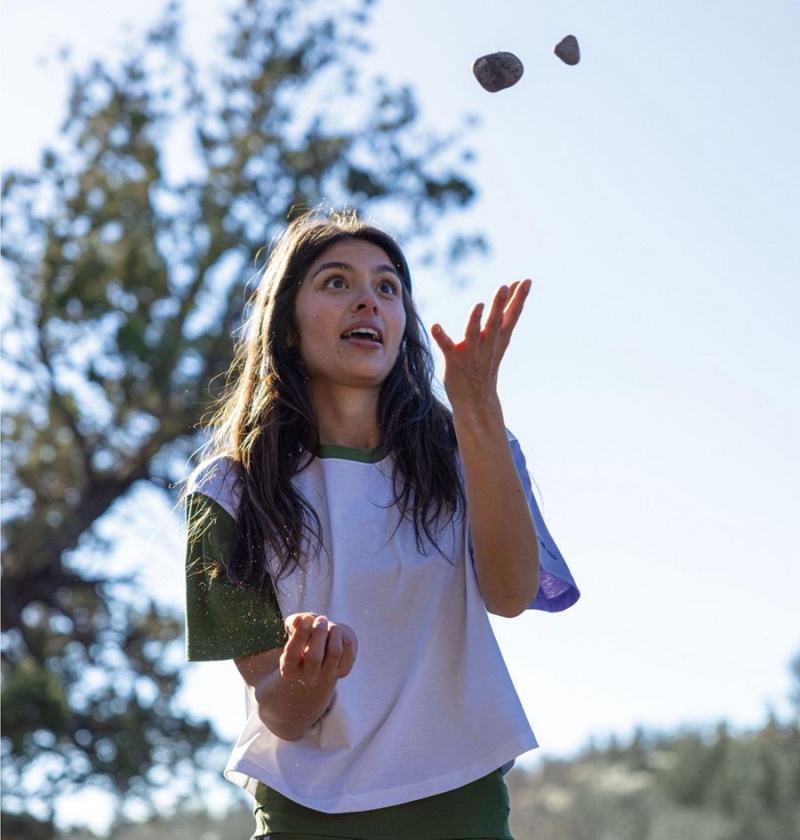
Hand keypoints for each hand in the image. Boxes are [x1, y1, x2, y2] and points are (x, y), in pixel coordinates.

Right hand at [280, 613, 357, 687]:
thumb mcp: (296, 630)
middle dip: (319, 632)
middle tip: (322, 618)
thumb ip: (294, 623)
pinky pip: (348, 649)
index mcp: (289, 669)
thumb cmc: (306, 637)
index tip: (307, 618)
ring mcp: (327, 676)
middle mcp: (308, 678)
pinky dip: (344, 635)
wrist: (324, 652)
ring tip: (331, 625)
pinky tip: (339, 634)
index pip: (292, 654)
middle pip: (314, 657)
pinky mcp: (344, 670)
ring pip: (334, 651)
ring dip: (334, 631)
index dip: (300, 634)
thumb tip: (299, 619)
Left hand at [431, 279, 530, 408]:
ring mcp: (471, 354)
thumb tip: (510, 292)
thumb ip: (502, 318)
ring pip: (473, 334)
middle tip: (504, 287)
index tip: (526, 281)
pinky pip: (447, 347)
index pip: (511, 316)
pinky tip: (435, 326)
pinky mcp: (454, 362)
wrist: (476, 401)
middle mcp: (487, 345)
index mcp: (499, 340)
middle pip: (495, 322)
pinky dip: (441, 337)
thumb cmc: (485, 365)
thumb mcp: (499, 342)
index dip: (519, 299)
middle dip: (500, 305)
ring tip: (478, 304)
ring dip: (475, 320)